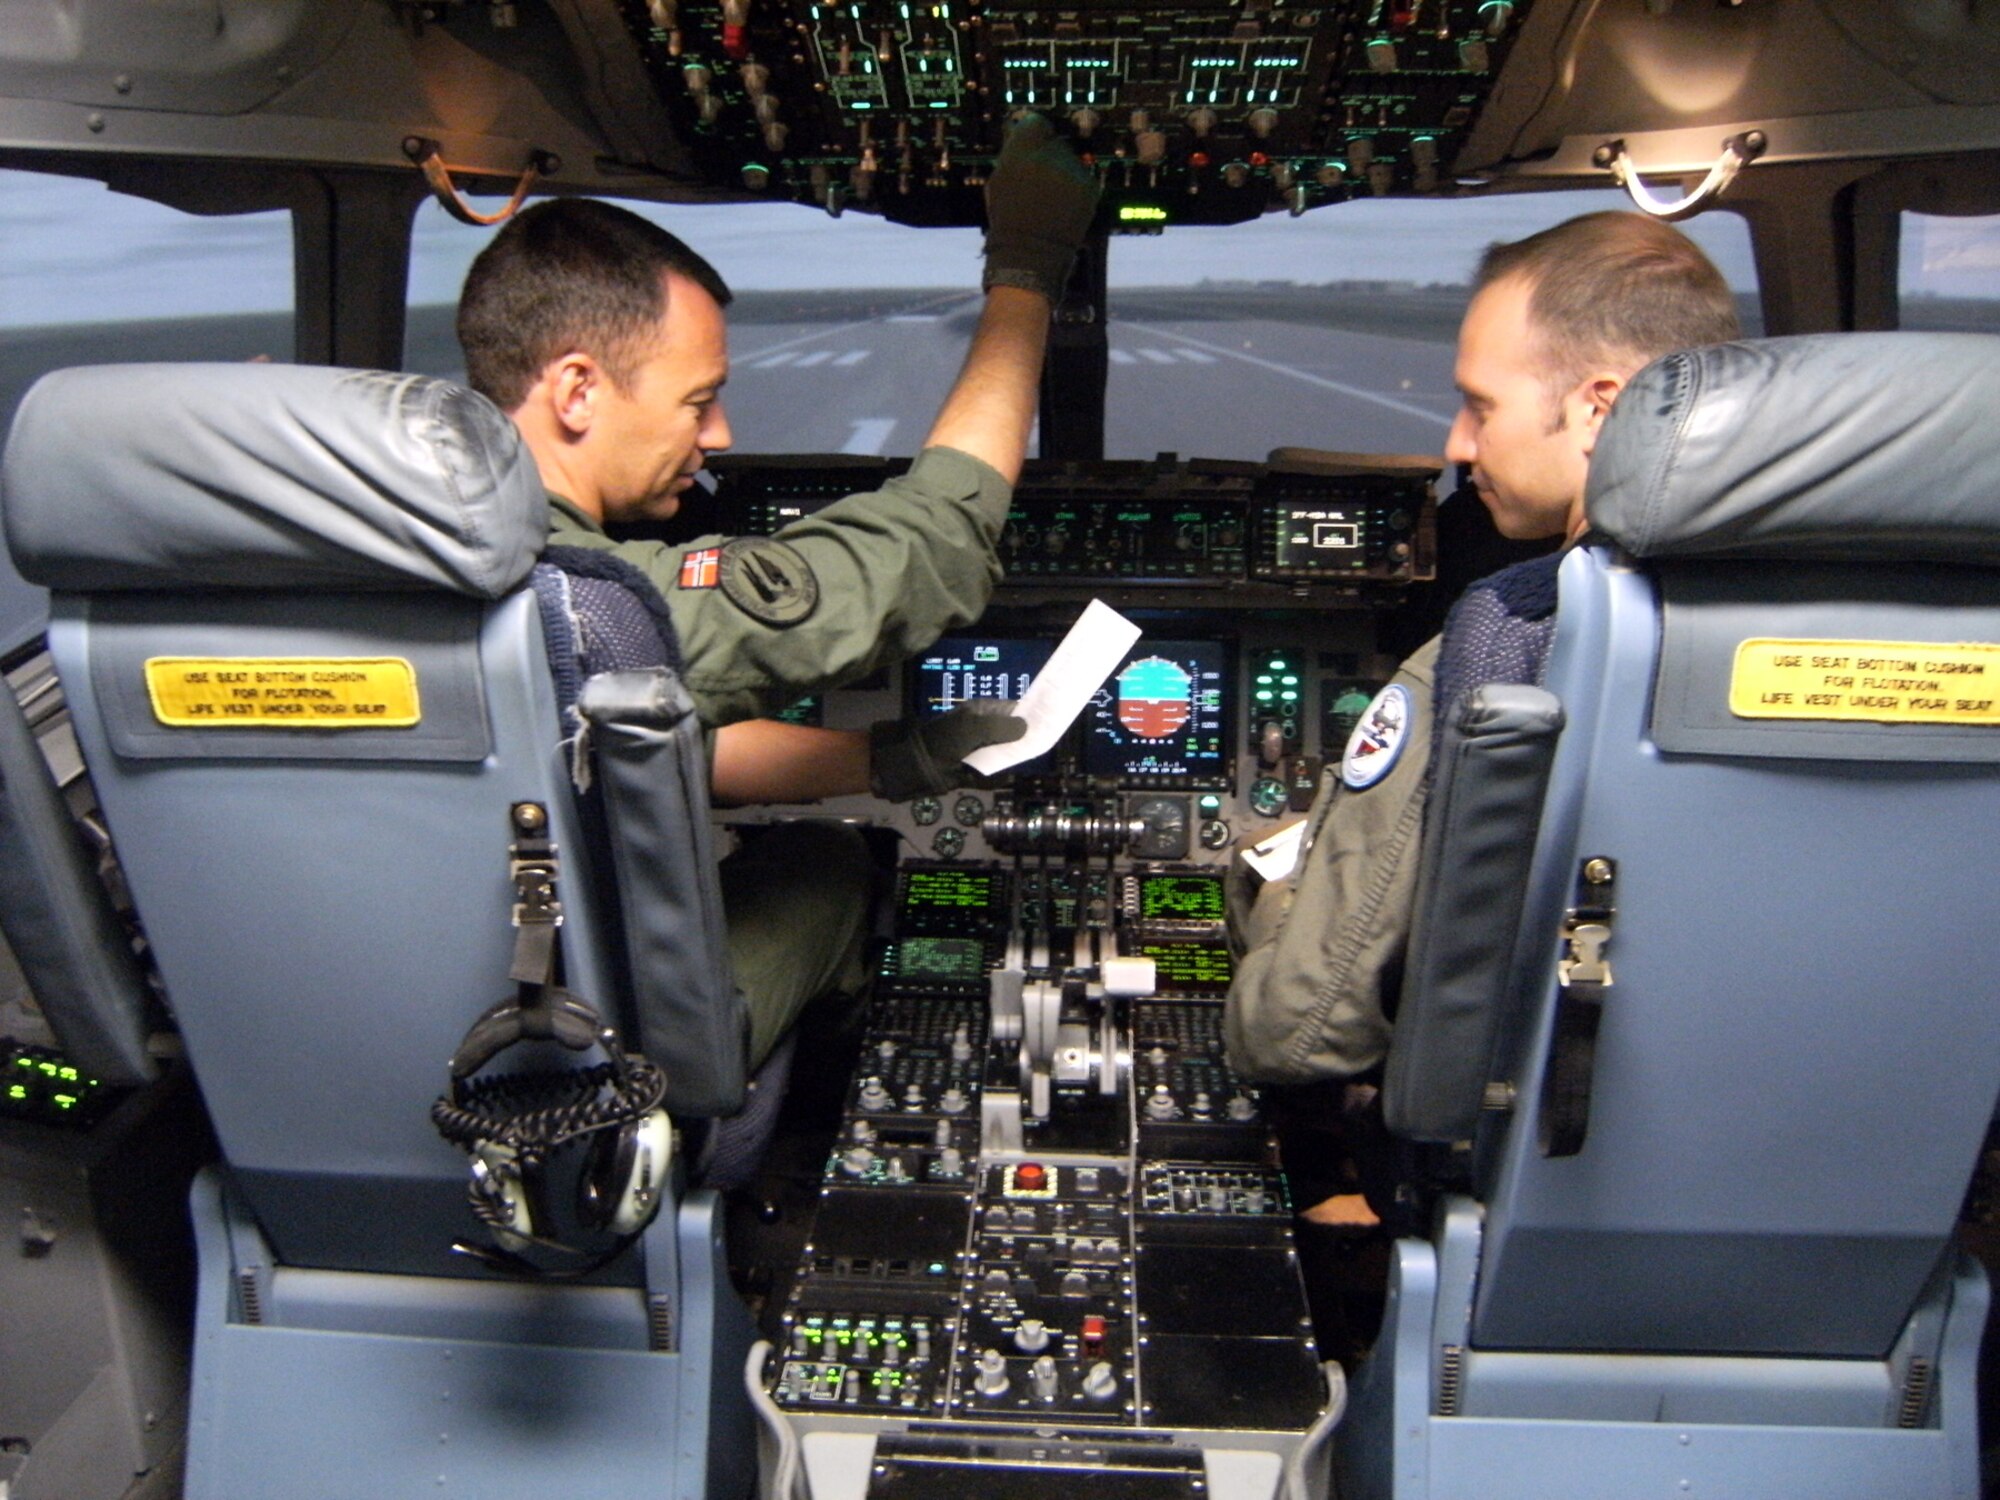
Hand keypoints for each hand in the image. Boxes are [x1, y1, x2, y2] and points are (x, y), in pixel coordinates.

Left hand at [869, 702, 1027, 801]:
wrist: (919, 766)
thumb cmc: (946, 740)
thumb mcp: (976, 729)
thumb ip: (1003, 727)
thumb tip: (1026, 727)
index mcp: (980, 712)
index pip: (1010, 710)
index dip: (1026, 716)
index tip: (1043, 724)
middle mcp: (981, 729)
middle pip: (1009, 733)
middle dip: (1021, 740)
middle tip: (1036, 746)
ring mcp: (977, 749)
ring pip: (1003, 753)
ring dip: (1010, 759)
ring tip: (1022, 760)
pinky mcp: (973, 769)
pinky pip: (992, 772)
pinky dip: (997, 776)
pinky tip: (1005, 776)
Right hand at [982, 113, 1100, 303]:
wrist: (1031, 253)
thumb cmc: (1009, 220)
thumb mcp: (998, 182)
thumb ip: (1010, 154)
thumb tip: (1020, 130)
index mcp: (1020, 153)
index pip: (1035, 123)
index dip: (1032, 133)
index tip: (1032, 143)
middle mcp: (1048, 157)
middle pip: (1054, 139)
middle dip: (1047, 153)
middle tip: (1039, 178)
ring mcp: (1071, 171)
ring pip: (1069, 158)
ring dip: (1061, 170)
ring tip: (1050, 196)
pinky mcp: (1088, 185)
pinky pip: (1081, 174)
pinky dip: (1074, 185)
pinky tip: (1062, 203)